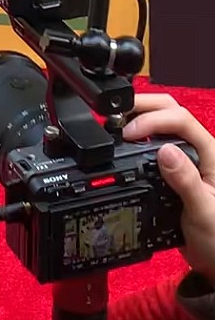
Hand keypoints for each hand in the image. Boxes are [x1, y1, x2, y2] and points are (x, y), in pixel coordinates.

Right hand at [124, 93, 214, 283]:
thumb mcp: (203, 213)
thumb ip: (186, 182)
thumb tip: (165, 151)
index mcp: (211, 154)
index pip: (181, 120)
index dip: (152, 120)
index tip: (128, 133)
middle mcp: (199, 150)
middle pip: (170, 110)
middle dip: (141, 106)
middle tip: (114, 116)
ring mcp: (186, 158)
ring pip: (162, 122)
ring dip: (138, 117)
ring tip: (115, 126)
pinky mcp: (175, 168)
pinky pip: (155, 142)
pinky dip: (137, 136)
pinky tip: (123, 143)